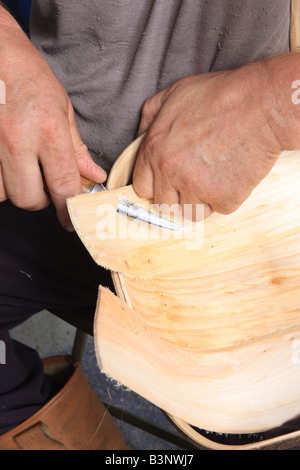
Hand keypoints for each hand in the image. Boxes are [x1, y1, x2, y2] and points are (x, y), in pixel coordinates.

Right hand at [0, 11, 105, 229]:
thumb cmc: (28, 75)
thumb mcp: (62, 108)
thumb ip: (76, 148)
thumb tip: (94, 177)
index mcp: (48, 130)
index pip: (63, 187)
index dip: (68, 211)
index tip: (69, 220)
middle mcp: (17, 139)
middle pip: (29, 199)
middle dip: (40, 200)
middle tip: (44, 185)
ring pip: (2, 194)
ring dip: (14, 190)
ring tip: (21, 172)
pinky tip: (5, 167)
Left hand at [133, 63, 283, 219]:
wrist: (261, 104)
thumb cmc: (220, 95)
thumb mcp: (174, 94)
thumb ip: (150, 118)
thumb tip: (139, 138)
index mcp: (154, 150)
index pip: (142, 187)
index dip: (156, 185)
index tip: (168, 182)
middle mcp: (170, 172)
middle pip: (165, 205)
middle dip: (178, 195)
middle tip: (196, 178)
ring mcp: (196, 188)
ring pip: (191, 213)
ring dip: (202, 200)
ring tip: (216, 175)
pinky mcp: (223, 198)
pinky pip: (219, 210)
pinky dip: (227, 197)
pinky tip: (233, 175)